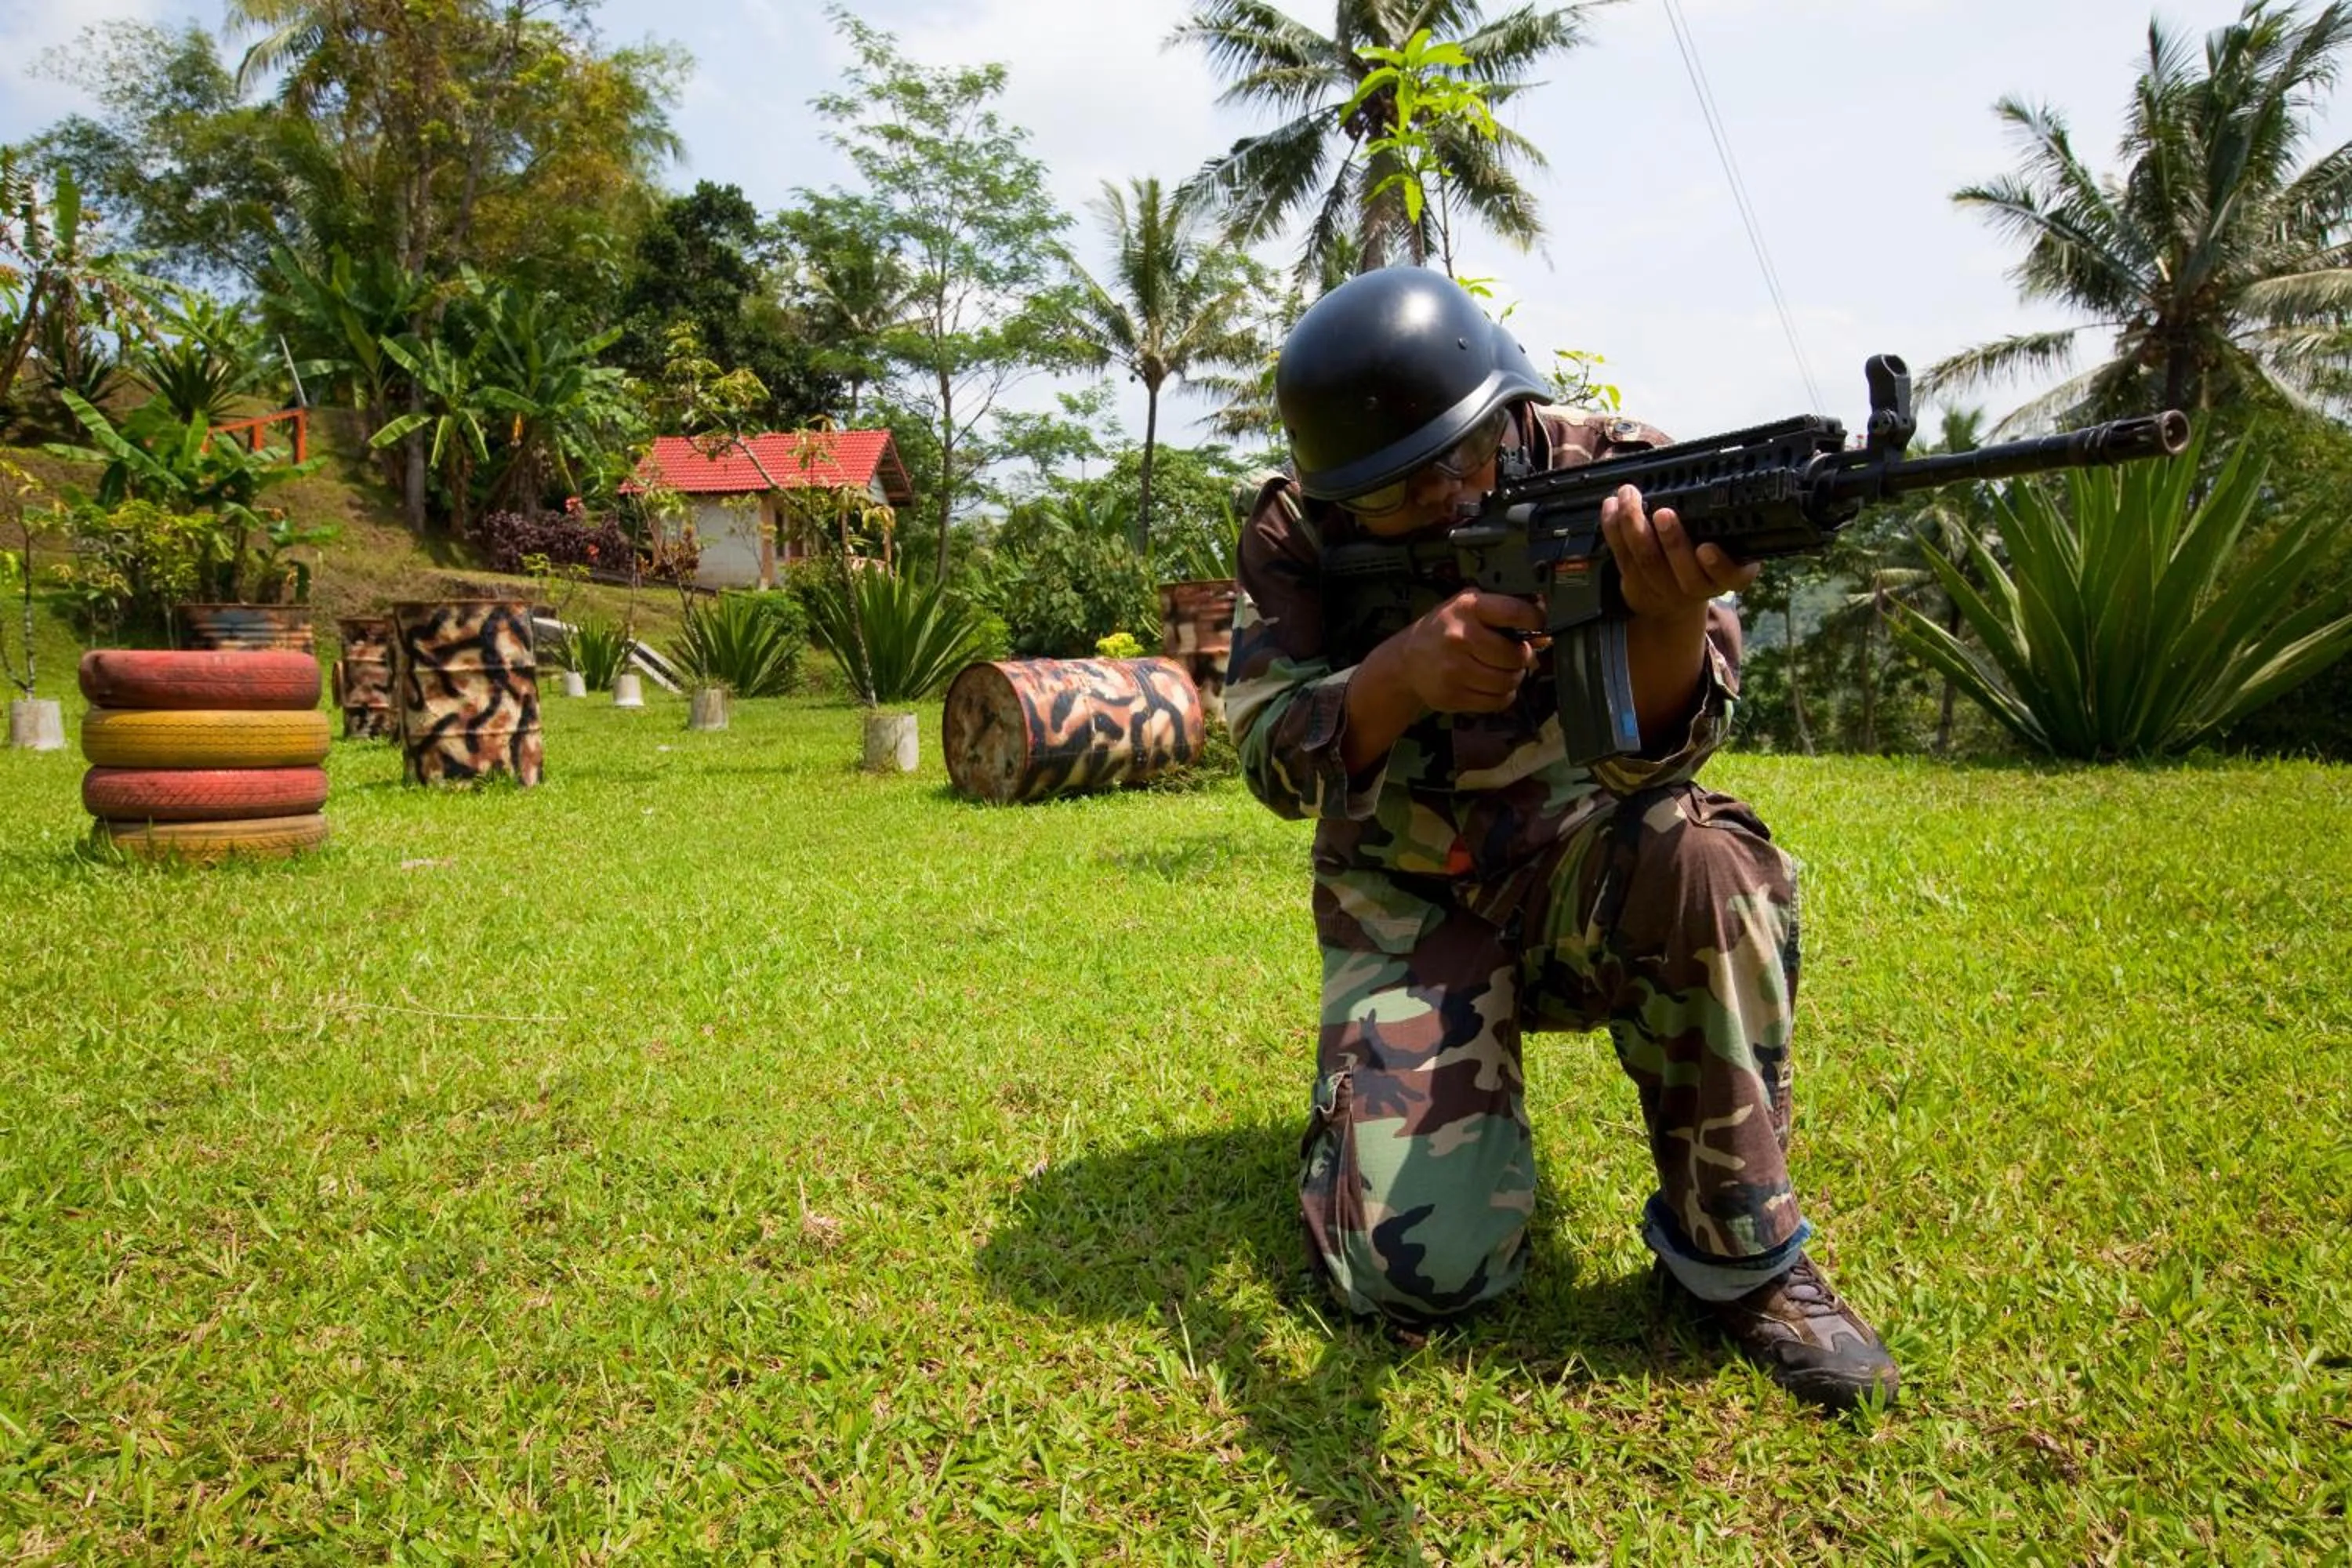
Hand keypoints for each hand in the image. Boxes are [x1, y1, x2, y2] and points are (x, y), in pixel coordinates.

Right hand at [1394, 588, 1546, 714]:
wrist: (1407, 661)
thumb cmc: (1445, 629)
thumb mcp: (1470, 609)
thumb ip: (1505, 615)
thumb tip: (1544, 636)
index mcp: (1468, 608)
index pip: (1515, 613)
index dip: (1534, 621)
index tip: (1537, 626)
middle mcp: (1459, 637)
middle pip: (1515, 656)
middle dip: (1521, 657)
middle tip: (1515, 656)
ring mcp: (1454, 670)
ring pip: (1507, 682)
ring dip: (1513, 679)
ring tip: (1503, 671)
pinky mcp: (1452, 696)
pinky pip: (1496, 702)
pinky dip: (1502, 696)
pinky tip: (1492, 686)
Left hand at [1601, 483, 1760, 619]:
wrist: (1672, 599)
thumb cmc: (1703, 560)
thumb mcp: (1728, 547)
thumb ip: (1724, 526)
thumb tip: (1719, 483)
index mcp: (1727, 577)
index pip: (1731, 576)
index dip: (1718, 565)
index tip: (1706, 548)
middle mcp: (1697, 588)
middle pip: (1684, 572)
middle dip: (1672, 541)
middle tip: (1663, 513)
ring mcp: (1664, 590)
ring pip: (1648, 562)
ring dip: (1635, 526)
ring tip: (1630, 496)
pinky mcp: (1634, 584)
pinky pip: (1622, 556)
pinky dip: (1614, 528)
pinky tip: (1612, 506)